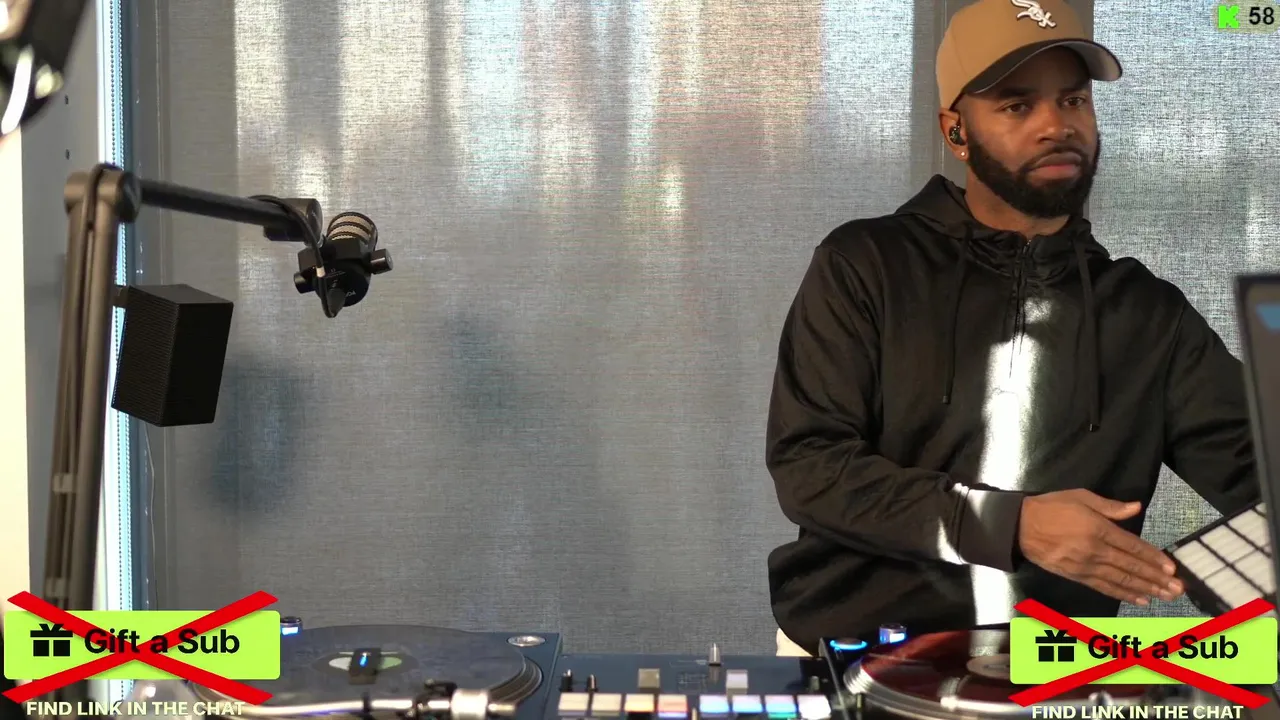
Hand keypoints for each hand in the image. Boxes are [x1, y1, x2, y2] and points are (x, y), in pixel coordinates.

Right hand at [1018, 490, 1182, 605]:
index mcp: (1098, 529)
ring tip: (1165, 597)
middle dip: (1156, 578)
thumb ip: (1110, 507)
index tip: (1171, 568)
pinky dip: (1123, 594)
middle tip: (1177, 589)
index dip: (1153, 558)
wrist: (1019, 527)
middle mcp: (1095, 551)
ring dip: (1145, 589)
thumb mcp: (1081, 497)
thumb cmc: (1051, 507)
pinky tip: (1139, 599)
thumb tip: (1136, 508)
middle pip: (1131, 566)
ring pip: (1121, 580)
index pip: (1133, 546)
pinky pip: (1104, 587)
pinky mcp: (1077, 576)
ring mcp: (1086, 566)